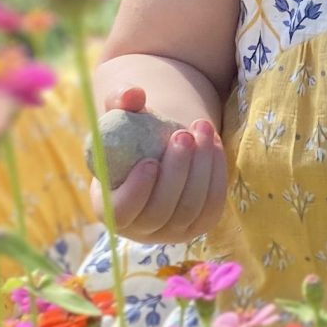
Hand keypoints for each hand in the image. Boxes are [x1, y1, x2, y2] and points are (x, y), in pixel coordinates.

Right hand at [102, 85, 228, 242]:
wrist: (160, 146)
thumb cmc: (133, 131)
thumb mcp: (122, 112)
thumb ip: (121, 100)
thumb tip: (134, 94)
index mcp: (110, 207)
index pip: (121, 212)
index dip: (136, 192)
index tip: (150, 161)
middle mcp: (140, 228)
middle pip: (161, 211)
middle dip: (176, 172)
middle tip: (183, 135)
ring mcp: (172, 231)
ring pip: (190, 208)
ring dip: (201, 168)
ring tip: (203, 129)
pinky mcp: (199, 225)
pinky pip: (212, 206)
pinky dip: (216, 175)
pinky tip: (214, 144)